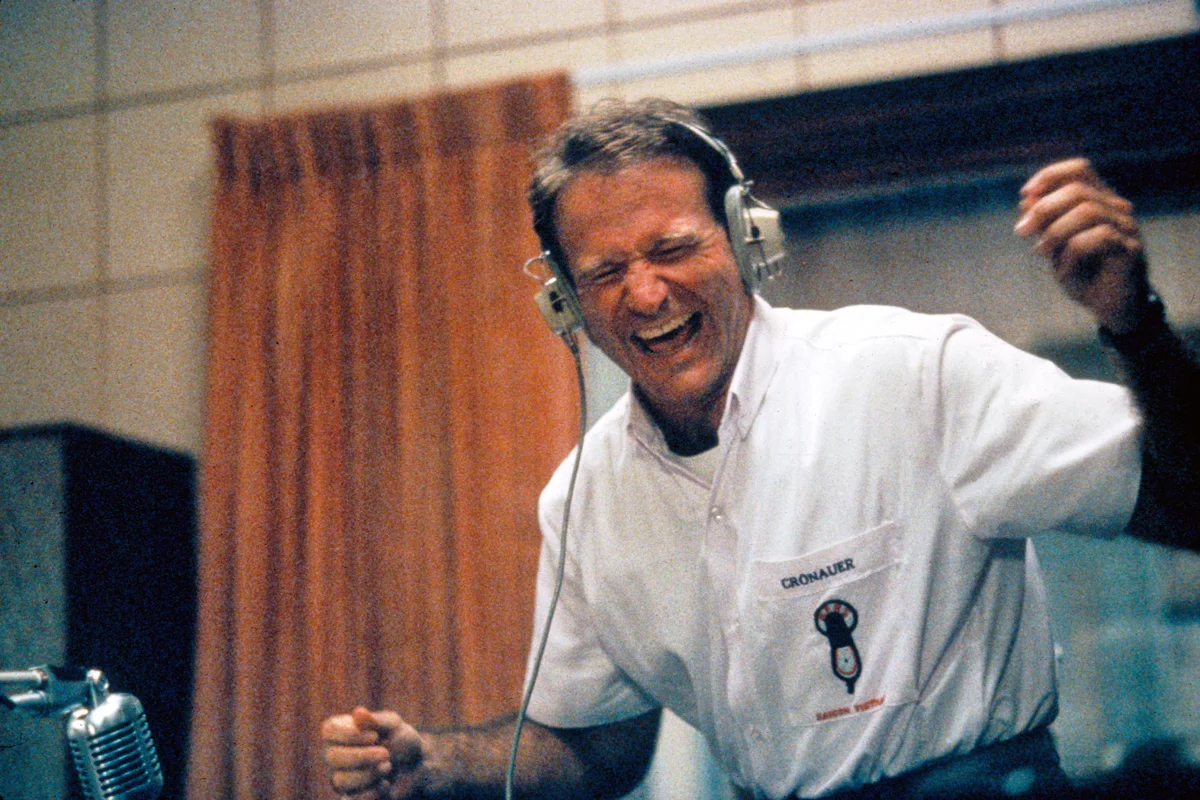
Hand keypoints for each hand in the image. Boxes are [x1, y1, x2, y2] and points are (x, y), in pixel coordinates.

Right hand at [321, 707, 424, 798]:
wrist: (415, 769)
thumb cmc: (399, 740)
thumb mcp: (394, 726)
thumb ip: (376, 721)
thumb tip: (357, 712)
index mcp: (341, 731)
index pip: (329, 731)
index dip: (349, 735)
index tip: (374, 736)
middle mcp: (335, 755)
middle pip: (331, 757)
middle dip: (361, 757)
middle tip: (386, 754)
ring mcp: (340, 777)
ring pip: (340, 781)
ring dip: (368, 775)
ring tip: (387, 767)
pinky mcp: (351, 797)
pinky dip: (371, 793)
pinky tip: (385, 785)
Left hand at [1015, 158, 1147, 332]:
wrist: (1109, 307)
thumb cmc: (1083, 273)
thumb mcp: (1055, 246)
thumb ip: (1044, 222)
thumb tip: (1026, 198)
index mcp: (1100, 200)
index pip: (1080, 170)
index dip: (1050, 176)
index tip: (1024, 194)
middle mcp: (1117, 208)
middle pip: (1078, 191)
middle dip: (1043, 209)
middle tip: (1022, 231)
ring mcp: (1127, 227)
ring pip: (1087, 212)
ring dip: (1055, 232)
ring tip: (1041, 252)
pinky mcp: (1131, 249)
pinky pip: (1098, 238)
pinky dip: (1072, 254)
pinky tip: (1065, 271)